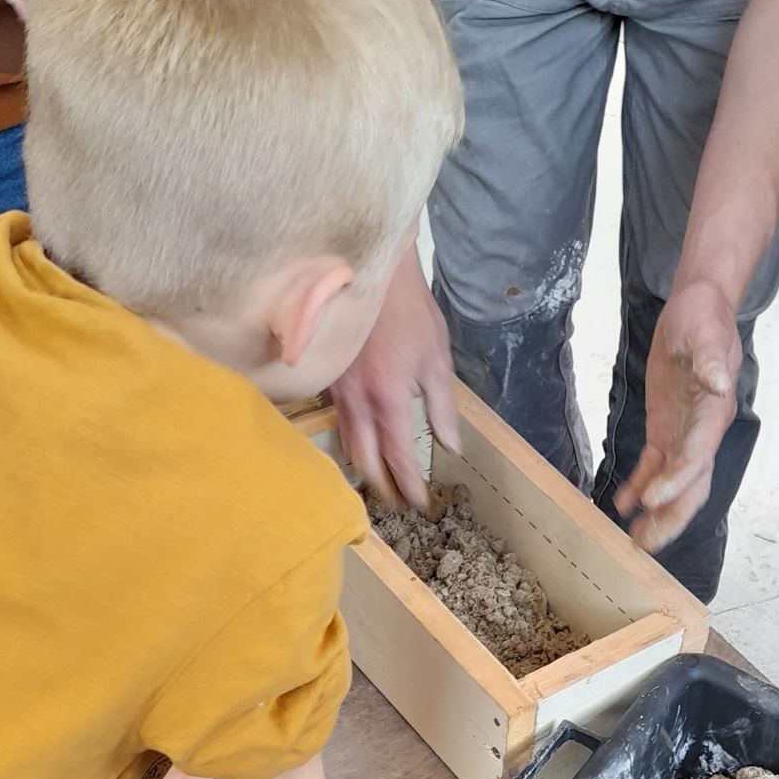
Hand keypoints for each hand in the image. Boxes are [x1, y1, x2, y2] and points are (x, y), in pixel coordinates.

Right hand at [330, 249, 456, 511]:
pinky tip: (360, 448)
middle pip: (367, 462)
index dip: (409, 486)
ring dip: (364, 470)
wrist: (369, 274)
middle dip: (383, 488)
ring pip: (347, 446)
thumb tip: (450, 446)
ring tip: (380, 484)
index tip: (420, 504)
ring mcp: (338, 393)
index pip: (399, 458)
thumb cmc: (410, 313)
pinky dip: (350, 444)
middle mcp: (359, 404)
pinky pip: (337, 424)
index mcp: (390, 401)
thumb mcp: (437, 360)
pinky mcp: (328, 381)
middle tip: (399, 504)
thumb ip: (441, 409)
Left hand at [614, 277, 739, 553]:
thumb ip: (711, 360)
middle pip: (691, 486)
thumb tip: (718, 383)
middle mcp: (702, 433)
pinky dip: (640, 487)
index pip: (697, 456)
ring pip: (673, 485)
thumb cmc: (704, 318)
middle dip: (670, 517)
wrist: (701, 309)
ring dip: (655, 513)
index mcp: (713, 414)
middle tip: (646, 545)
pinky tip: (623, 505)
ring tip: (633, 540)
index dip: (677, 481)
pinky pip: (654, 466)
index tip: (652, 500)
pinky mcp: (666, 430)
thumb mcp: (706, 332)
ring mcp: (684, 435)